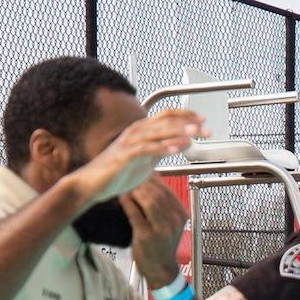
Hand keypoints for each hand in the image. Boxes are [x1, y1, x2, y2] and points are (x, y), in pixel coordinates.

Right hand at [66, 108, 200, 208]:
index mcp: (142, 130)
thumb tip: (180, 143)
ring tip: (195, 135)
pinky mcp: (124, 156)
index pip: (167, 115)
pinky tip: (175, 149)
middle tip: (207, 130)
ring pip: (157, 132)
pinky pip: (145, 149)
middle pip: (165, 122)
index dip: (186, 115)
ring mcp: (129, 142)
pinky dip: (161, 147)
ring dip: (177, 133)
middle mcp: (136, 131)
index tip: (203, 120)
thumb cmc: (117, 172)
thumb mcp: (145, 159)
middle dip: (188, 125)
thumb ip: (160, 149)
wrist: (93, 184)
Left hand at [119, 179, 189, 288]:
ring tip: (125, 182)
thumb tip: (154, 176)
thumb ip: (162, 202)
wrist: (161, 269)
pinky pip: (135, 214)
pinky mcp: (147, 236)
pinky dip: (128, 203)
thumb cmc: (162, 244)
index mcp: (180, 214)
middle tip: (130, 173)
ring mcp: (161, 229)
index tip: (142, 170)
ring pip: (148, 201)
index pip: (167, 191)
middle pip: (158, 194)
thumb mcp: (168, 221)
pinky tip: (121, 195)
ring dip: (136, 190)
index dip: (154, 179)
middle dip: (143, 182)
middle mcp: (173, 221)